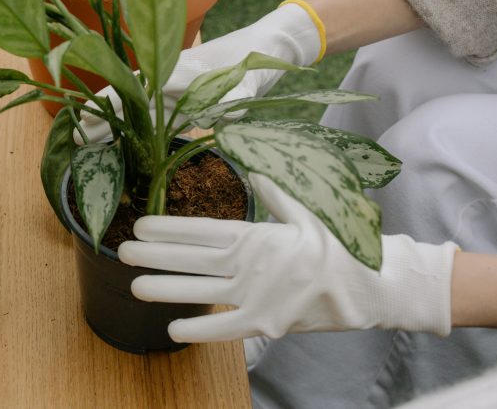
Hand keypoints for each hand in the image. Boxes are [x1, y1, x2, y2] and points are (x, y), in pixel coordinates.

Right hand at [76, 3, 322, 142]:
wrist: (268, 48)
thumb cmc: (256, 60)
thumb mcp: (248, 79)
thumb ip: (233, 96)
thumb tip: (223, 112)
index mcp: (177, 70)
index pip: (134, 87)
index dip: (108, 103)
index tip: (85, 116)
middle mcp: (169, 77)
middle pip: (127, 99)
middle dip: (100, 117)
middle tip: (74, 137)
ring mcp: (174, 89)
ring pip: (136, 109)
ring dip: (113, 125)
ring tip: (87, 141)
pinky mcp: (183, 99)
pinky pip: (152, 116)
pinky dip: (134, 128)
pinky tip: (121, 142)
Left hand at [118, 173, 456, 341]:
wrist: (374, 287)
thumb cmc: (339, 247)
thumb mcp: (309, 212)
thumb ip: (277, 192)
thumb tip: (255, 167)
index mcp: (258, 236)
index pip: (202, 230)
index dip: (168, 228)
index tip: (141, 224)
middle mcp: (251, 265)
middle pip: (192, 259)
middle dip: (154, 255)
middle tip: (121, 251)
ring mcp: (257, 296)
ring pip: (201, 291)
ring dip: (166, 289)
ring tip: (134, 286)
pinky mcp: (267, 324)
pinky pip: (226, 328)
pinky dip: (200, 329)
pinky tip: (173, 329)